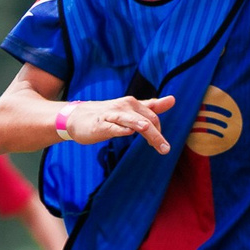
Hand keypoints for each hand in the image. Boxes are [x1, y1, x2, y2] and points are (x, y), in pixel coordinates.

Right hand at [57, 95, 175, 153]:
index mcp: (133, 104)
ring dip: (142, 126)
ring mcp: (112, 116)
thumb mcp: (131, 109)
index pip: (153, 116)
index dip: (159, 130)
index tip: (163, 145)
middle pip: (146, 120)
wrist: (76, 117)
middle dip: (156, 135)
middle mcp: (124, 107)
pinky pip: (112, 127)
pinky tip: (127, 131)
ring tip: (150, 132)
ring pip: (131, 120)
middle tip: (165, 150)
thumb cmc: (106, 115)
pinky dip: (120, 128)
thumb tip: (173, 99)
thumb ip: (152, 106)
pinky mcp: (100, 125)